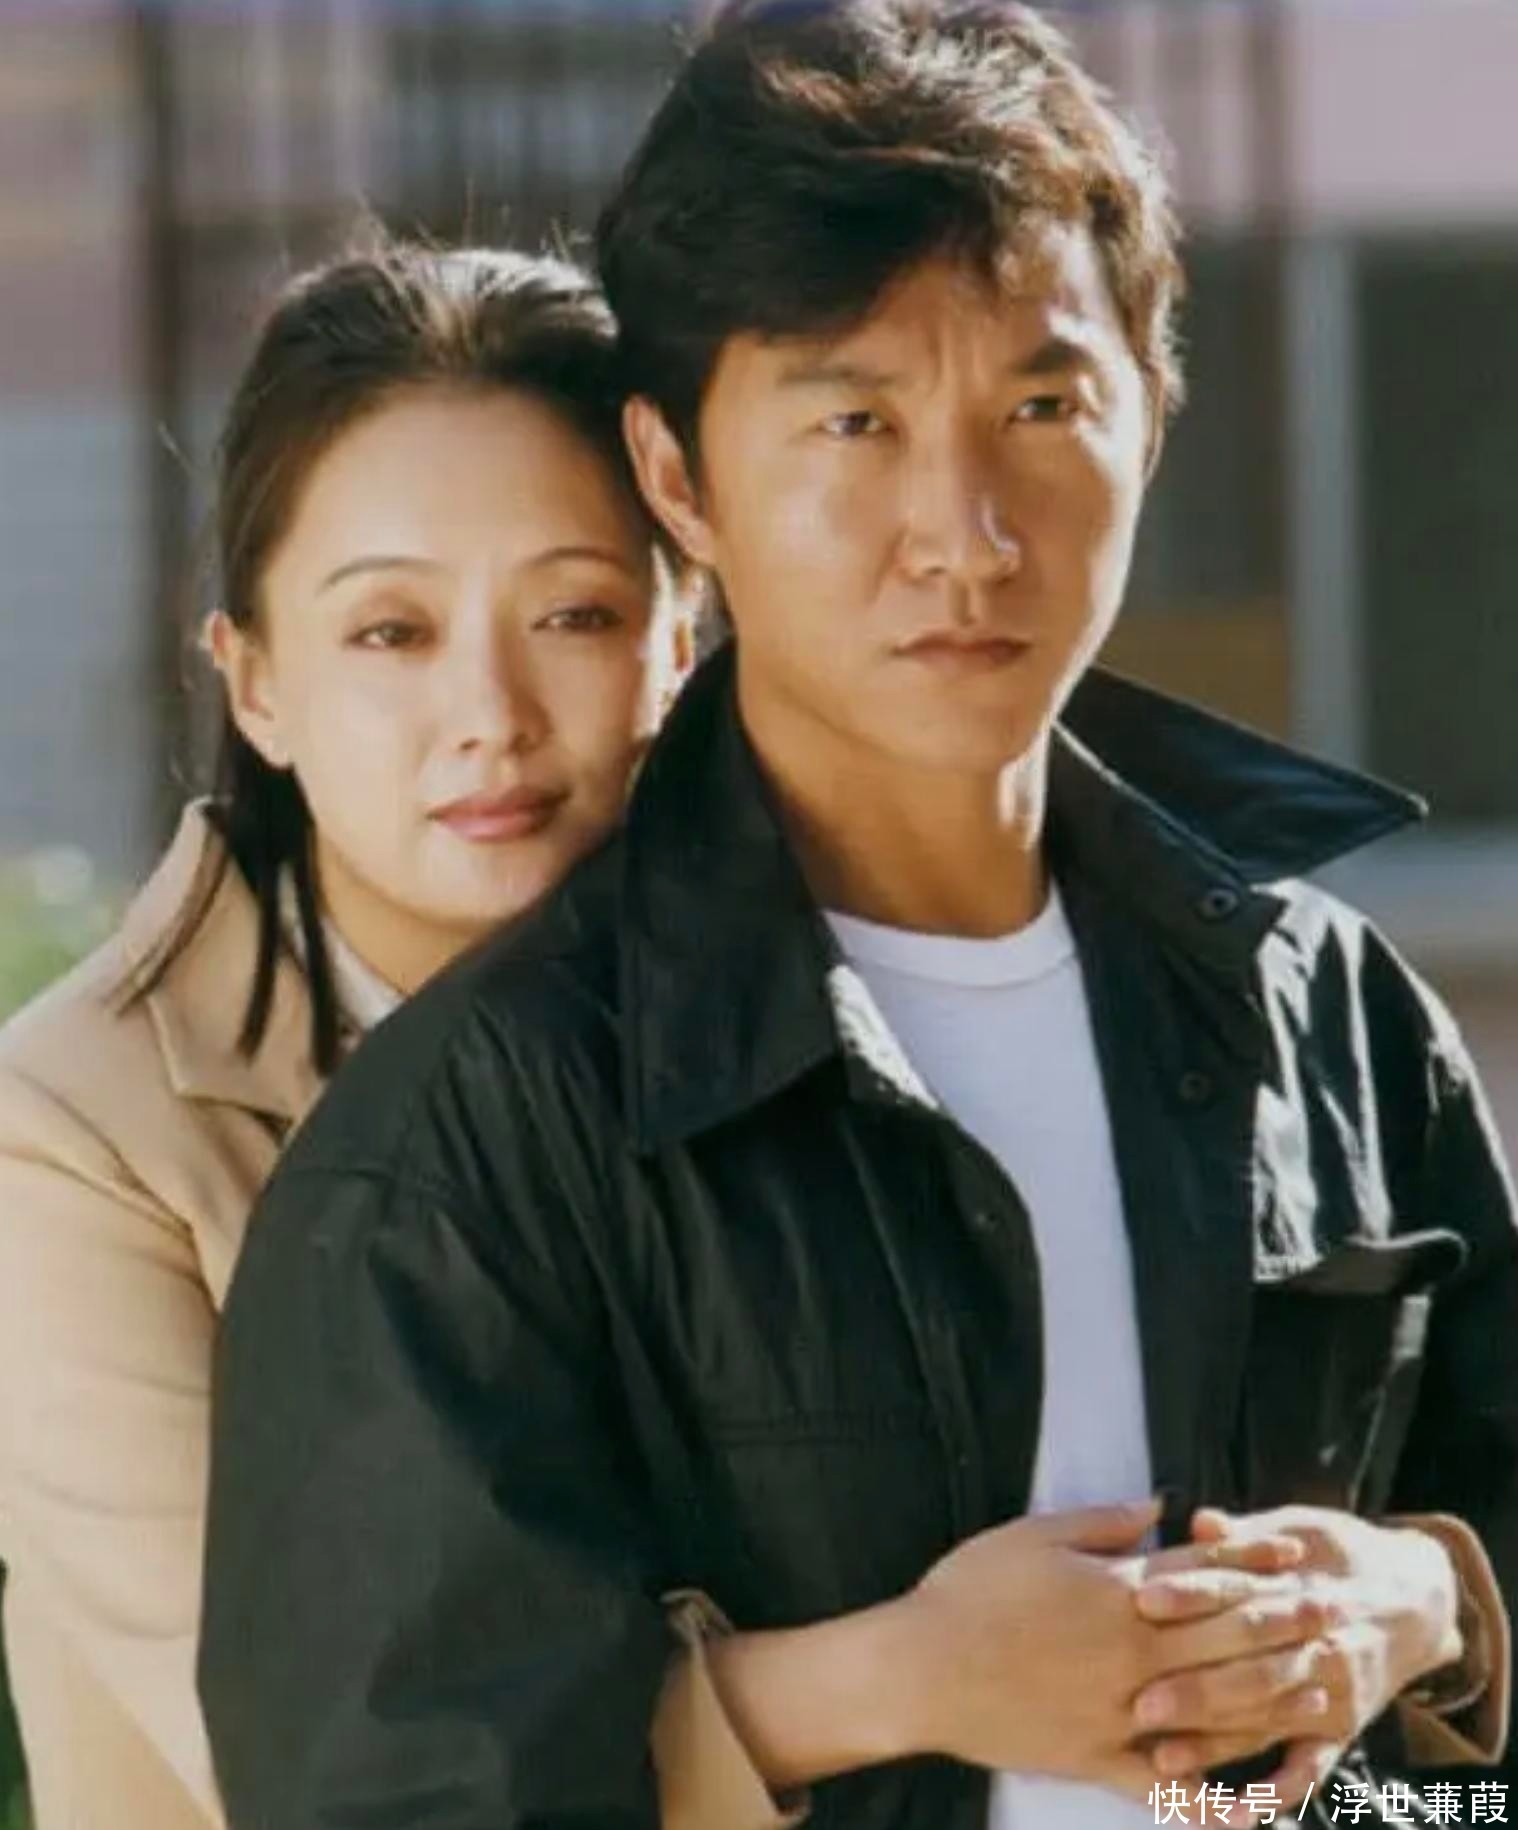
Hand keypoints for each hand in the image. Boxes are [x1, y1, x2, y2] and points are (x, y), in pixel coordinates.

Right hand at [895, 1498, 1321, 1796]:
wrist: (920, 1669)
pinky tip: (1258, 1808)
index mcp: (1117, 1595)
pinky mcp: (1099, 1760)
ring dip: (1271, 1699)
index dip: (1254, 1561)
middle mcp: (1132, 1656)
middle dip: (1284, 1623)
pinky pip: (1167, 1789)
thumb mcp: (1032, 1534)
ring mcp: (1121, 1714)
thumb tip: (1158, 1506)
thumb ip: (1102, 1522)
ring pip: (1213, 1710)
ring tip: (1319, 1691)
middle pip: (1225, 1638)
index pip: (1203, 1574)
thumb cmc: (969, 1592)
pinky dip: (1214, 1800)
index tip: (1298, 1556)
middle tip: (1335, 1615)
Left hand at [1129, 1505, 1461, 1813]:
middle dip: (1196, 1685)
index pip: (1236, 1590)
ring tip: (1163, 1759)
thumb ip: (1245, 1535)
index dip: (1191, 1593)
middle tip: (1141, 1702)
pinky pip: (1310, 1766)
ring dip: (1217, 1743)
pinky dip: (1278, 1791)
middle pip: (1250, 1664)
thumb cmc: (1338, 1554)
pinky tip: (1239, 1811)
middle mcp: (1316, 1644)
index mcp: (1297, 1587)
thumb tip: (1200, 1521)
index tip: (1143, 1597)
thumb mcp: (1299, 1528)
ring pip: (1268, 1719)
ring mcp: (1329, 1691)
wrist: (1417, 1597)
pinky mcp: (1341, 1729)